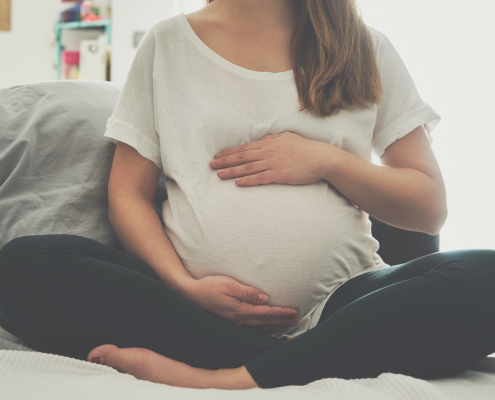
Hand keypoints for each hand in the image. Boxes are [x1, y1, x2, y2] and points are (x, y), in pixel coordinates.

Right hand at [186, 275, 298, 334]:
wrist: (189, 295)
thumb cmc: (208, 286)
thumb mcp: (228, 284)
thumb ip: (247, 292)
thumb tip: (264, 298)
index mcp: (241, 310)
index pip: (266, 313)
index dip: (282, 313)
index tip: (295, 312)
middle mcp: (239, 319)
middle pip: (266, 322)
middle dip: (282, 321)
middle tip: (297, 320)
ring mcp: (234, 322)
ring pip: (260, 327)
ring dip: (275, 327)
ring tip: (288, 326)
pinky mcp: (230, 321)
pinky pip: (252, 329)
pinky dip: (263, 330)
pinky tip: (267, 330)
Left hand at [210, 131, 326, 185]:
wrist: (321, 158)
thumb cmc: (305, 148)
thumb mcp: (287, 138)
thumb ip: (272, 139)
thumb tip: (262, 140)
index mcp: (268, 143)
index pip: (244, 148)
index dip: (229, 152)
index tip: (217, 156)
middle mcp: (268, 152)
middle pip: (242, 157)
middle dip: (225, 161)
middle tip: (211, 165)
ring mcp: (273, 164)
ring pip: (247, 168)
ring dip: (232, 171)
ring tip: (219, 175)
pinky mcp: (279, 175)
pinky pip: (260, 178)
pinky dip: (248, 180)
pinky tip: (237, 183)